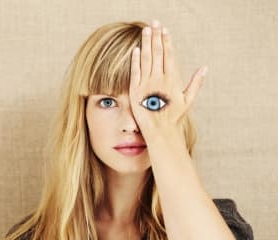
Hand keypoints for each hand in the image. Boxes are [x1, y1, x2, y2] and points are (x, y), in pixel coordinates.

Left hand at [129, 19, 207, 147]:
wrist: (160, 131)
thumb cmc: (173, 116)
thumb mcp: (188, 100)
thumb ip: (196, 82)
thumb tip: (205, 67)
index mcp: (172, 80)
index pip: (169, 56)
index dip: (166, 41)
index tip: (165, 30)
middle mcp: (159, 79)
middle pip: (157, 53)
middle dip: (156, 37)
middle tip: (154, 22)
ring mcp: (146, 84)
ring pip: (146, 59)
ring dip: (146, 43)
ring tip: (146, 30)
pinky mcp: (135, 90)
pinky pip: (135, 72)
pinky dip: (135, 60)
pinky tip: (136, 49)